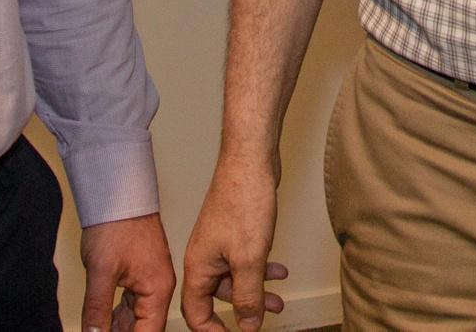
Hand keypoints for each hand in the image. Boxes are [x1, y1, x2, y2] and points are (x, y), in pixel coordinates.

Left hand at [80, 212, 174, 331]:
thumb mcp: (101, 273)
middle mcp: (158, 287)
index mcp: (158, 290)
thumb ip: (97, 310)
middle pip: (143, 327)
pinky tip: (102, 324)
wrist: (117, 192)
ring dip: (117, 329)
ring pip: (135, 318)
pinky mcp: (138, 273)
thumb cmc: (116, 223)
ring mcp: (149, 280)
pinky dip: (116, 316)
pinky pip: (130, 304)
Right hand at [181, 157, 289, 331]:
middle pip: (218, 297)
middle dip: (243, 311)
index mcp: (198, 266)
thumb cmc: (243, 200)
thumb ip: (248, 296)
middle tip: (264, 320)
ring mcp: (219, 242)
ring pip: (235, 278)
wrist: (251, 159)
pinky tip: (279, 271)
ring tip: (279, 300)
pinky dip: (260, 270)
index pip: (195, 312)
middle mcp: (204, 256)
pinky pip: (244, 260)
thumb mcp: (249, 259)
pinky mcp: (234, 231)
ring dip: (257, 291)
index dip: (212, 330)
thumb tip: (247, 326)